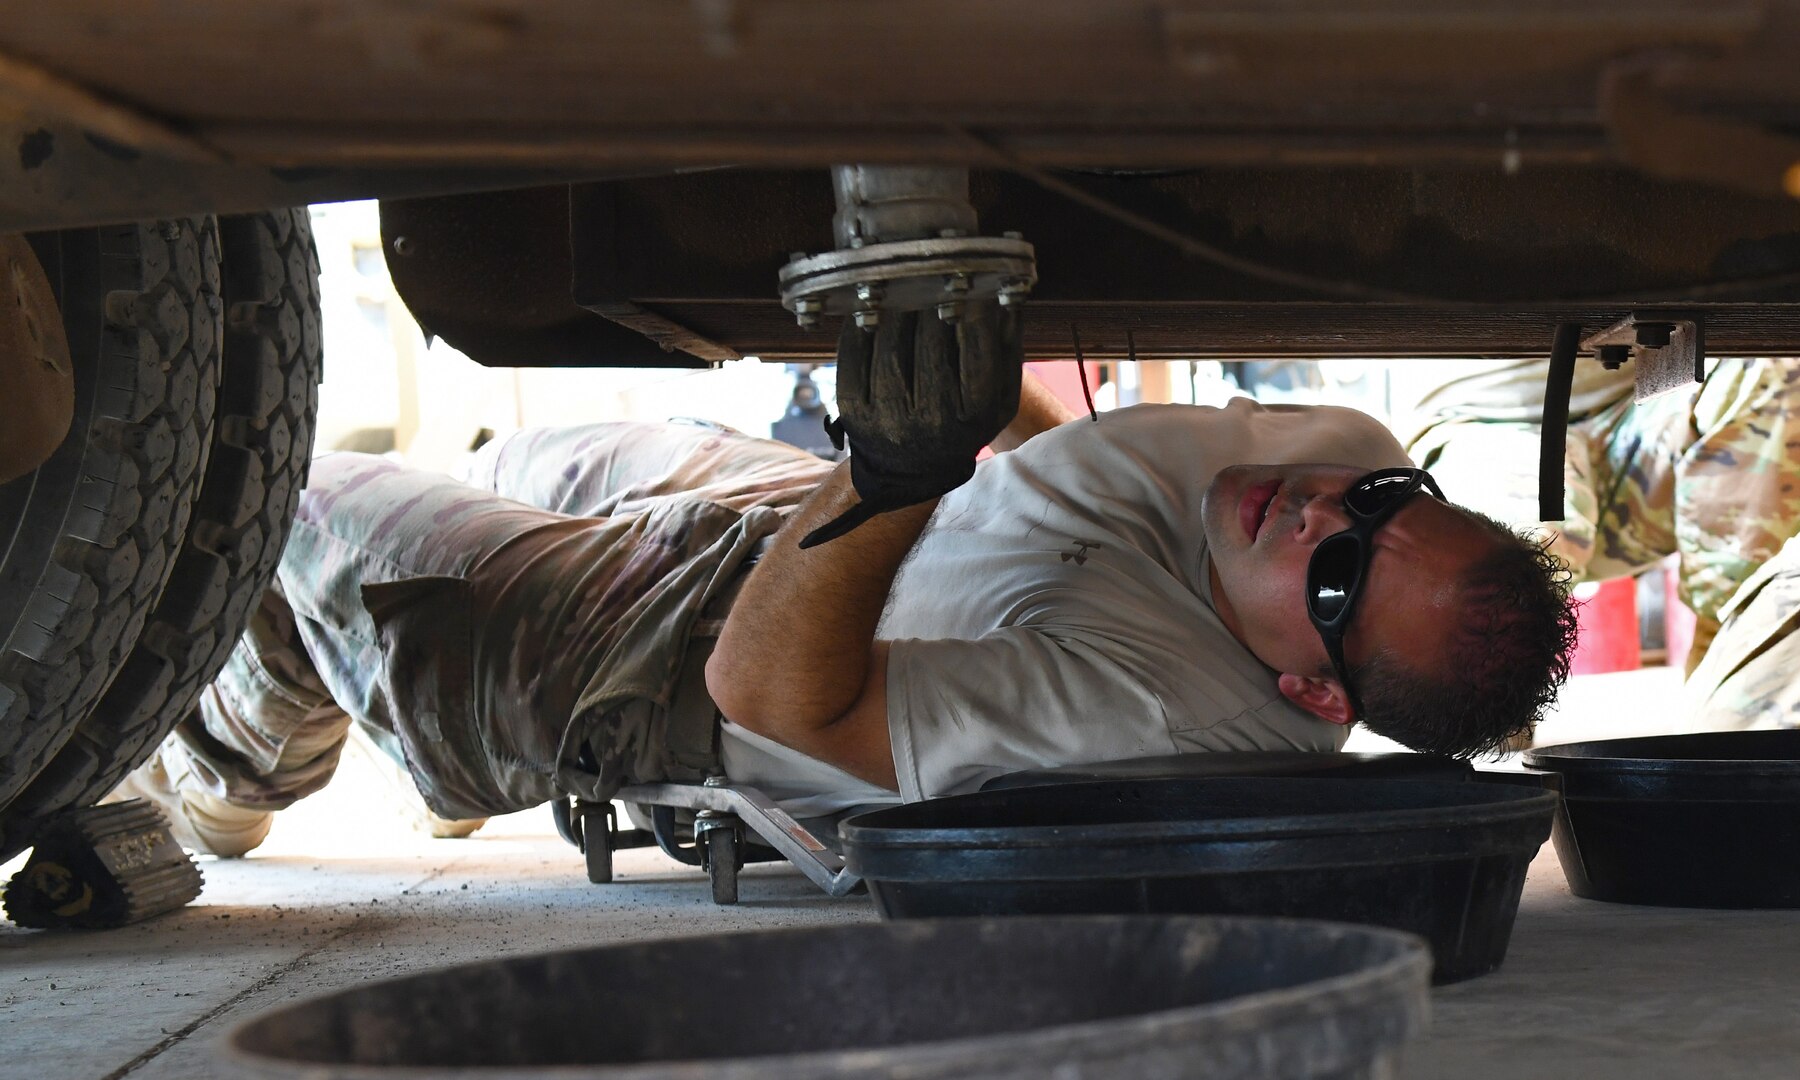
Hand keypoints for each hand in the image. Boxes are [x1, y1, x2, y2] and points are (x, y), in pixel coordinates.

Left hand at [802, 300, 1023, 546]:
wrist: (914, 470)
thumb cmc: (964, 423)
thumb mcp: (1000, 398)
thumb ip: (1007, 350)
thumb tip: (1004, 297)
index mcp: (975, 412)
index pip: (976, 346)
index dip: (975, 309)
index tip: (972, 286)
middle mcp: (932, 417)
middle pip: (930, 339)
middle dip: (932, 302)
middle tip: (933, 277)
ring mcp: (889, 416)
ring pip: (890, 343)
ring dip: (895, 307)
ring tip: (902, 287)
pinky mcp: (854, 411)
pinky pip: (853, 355)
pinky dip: (860, 325)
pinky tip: (871, 310)